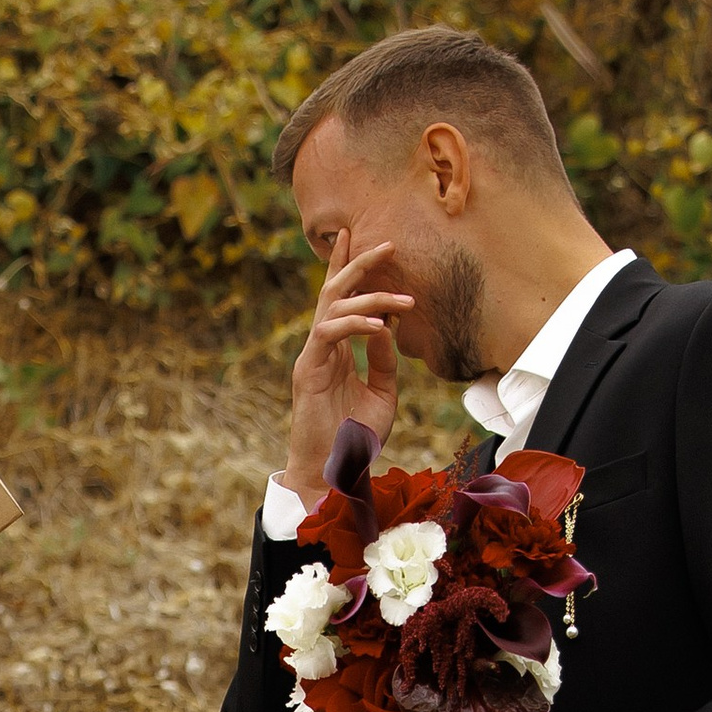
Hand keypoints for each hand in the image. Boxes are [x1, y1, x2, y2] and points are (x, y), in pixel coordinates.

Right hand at [284, 228, 409, 500]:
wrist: (334, 473)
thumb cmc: (356, 439)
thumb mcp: (382, 394)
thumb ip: (384, 360)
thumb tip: (389, 326)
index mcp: (336, 350)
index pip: (342, 300)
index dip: (349, 268)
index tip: (361, 238)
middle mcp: (321, 347)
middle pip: (334, 291)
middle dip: (359, 264)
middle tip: (388, 244)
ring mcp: (313, 356)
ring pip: (333, 306)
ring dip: (369, 296)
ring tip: (402, 298)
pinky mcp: (309, 369)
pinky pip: (330, 332)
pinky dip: (355, 324)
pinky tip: (379, 325)